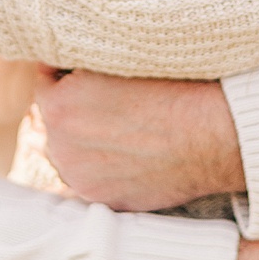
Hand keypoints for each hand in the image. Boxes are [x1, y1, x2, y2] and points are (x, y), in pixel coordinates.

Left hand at [33, 68, 243, 210]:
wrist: (211, 137)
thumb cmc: (173, 89)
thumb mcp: (119, 60)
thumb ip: (82, 66)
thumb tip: (67, 66)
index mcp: (58, 105)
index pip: (47, 81)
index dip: (69, 74)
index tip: (91, 74)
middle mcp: (59, 145)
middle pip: (56, 119)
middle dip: (75, 109)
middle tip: (112, 102)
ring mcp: (79, 177)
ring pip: (70, 151)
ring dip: (85, 141)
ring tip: (124, 130)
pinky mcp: (101, 199)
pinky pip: (91, 177)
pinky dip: (103, 166)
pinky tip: (131, 153)